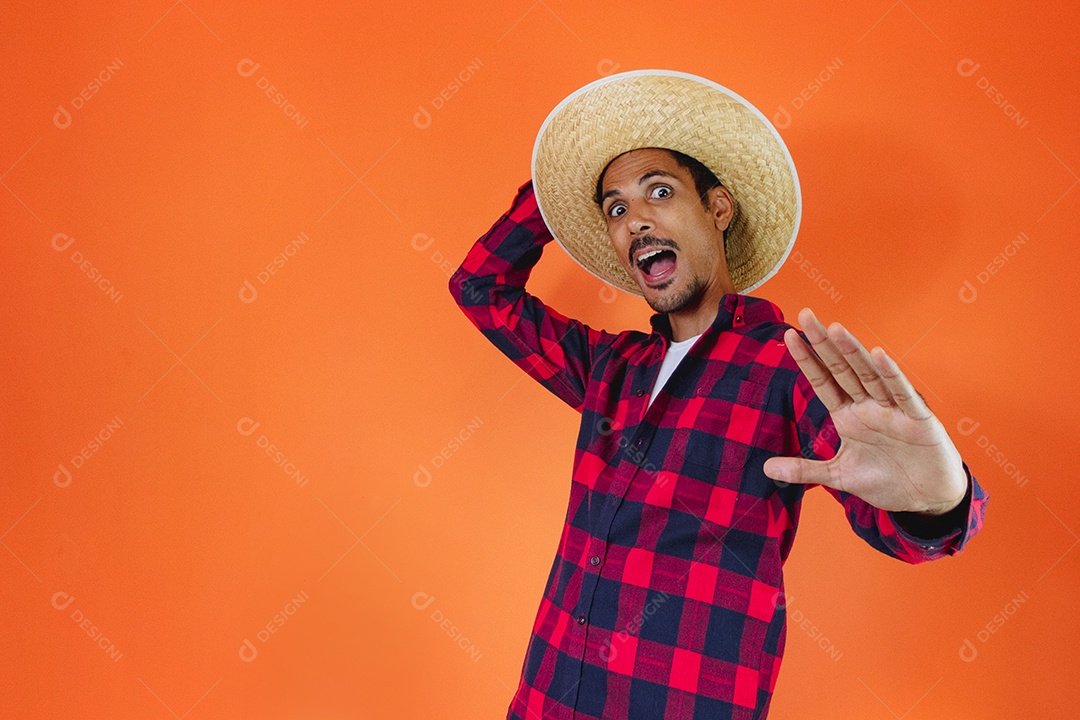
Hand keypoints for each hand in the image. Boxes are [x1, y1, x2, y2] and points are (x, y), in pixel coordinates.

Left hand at [763, 308, 967, 514]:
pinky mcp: (919, 420)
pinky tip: (879, 355)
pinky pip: (903, 395)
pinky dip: (892, 375)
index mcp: (848, 415)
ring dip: (853, 352)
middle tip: (805, 314)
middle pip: (843, 369)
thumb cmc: (885, 480)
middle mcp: (869, 406)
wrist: (925, 499)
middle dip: (824, 344)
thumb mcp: (838, 475)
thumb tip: (764, 467)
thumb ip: (804, 469)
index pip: (823, 381)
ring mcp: (893, 411)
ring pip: (870, 375)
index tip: (790, 335)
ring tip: (835, 329)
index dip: (807, 359)